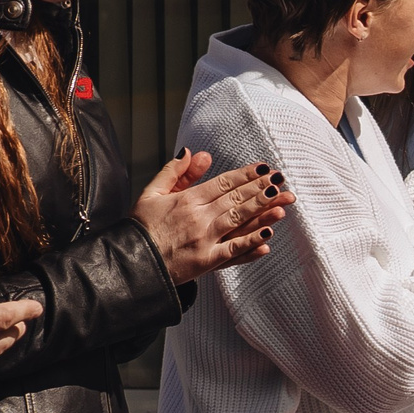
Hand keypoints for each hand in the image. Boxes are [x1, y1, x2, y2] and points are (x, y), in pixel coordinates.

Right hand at [131, 151, 296, 282]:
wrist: (131, 261)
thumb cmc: (140, 227)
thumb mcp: (151, 192)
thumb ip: (174, 171)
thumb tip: (193, 151)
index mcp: (186, 200)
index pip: (223, 183)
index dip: (246, 174)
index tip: (264, 168)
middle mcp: (199, 217)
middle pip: (236, 199)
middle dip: (261, 187)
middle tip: (281, 179)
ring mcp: (205, 239)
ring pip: (239, 220)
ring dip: (262, 209)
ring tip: (282, 199)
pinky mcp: (207, 261)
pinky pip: (234, 249)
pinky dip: (252, 242)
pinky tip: (269, 235)